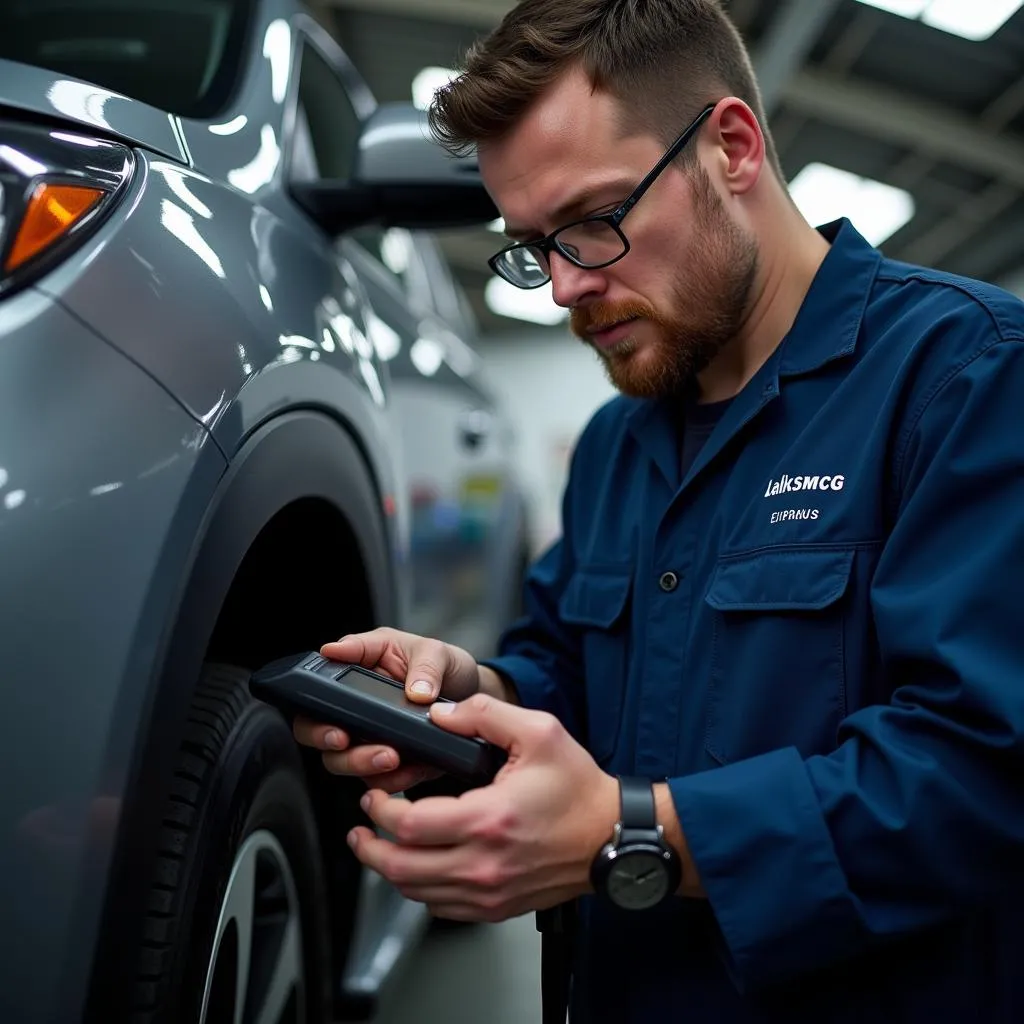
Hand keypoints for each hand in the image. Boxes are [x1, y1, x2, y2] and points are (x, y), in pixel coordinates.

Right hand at [292, 627, 481, 792]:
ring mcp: (368, 736)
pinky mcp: (388, 762)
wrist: (474, 698)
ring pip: (341, 760)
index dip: (312, 703)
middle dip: (326, 739)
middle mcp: (355, 705)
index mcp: (359, 668)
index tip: (330, 716)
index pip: (318, 684)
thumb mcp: (437, 652)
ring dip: (360, 762)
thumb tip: (415, 689)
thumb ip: (425, 666)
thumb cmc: (446, 666)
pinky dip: (390, 780)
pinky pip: (375, 780)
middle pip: (315, 729)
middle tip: (345, 740)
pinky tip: (409, 770)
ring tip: (390, 756)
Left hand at [347, 694, 619, 922]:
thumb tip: (441, 714)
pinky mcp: (498, 907)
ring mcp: (490, 892)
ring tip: (379, 847)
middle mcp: (484, 864)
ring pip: (417, 894)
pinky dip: (421, 890)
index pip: (408, 826)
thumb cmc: (580, 790)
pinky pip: (442, 908)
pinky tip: (419, 868)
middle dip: (369, 847)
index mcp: (488, 819)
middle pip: (401, 869)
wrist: (614, 836)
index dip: (378, 811)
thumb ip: (485, 713)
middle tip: (360, 829)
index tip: (373, 796)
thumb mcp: (539, 732)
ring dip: (390, 871)